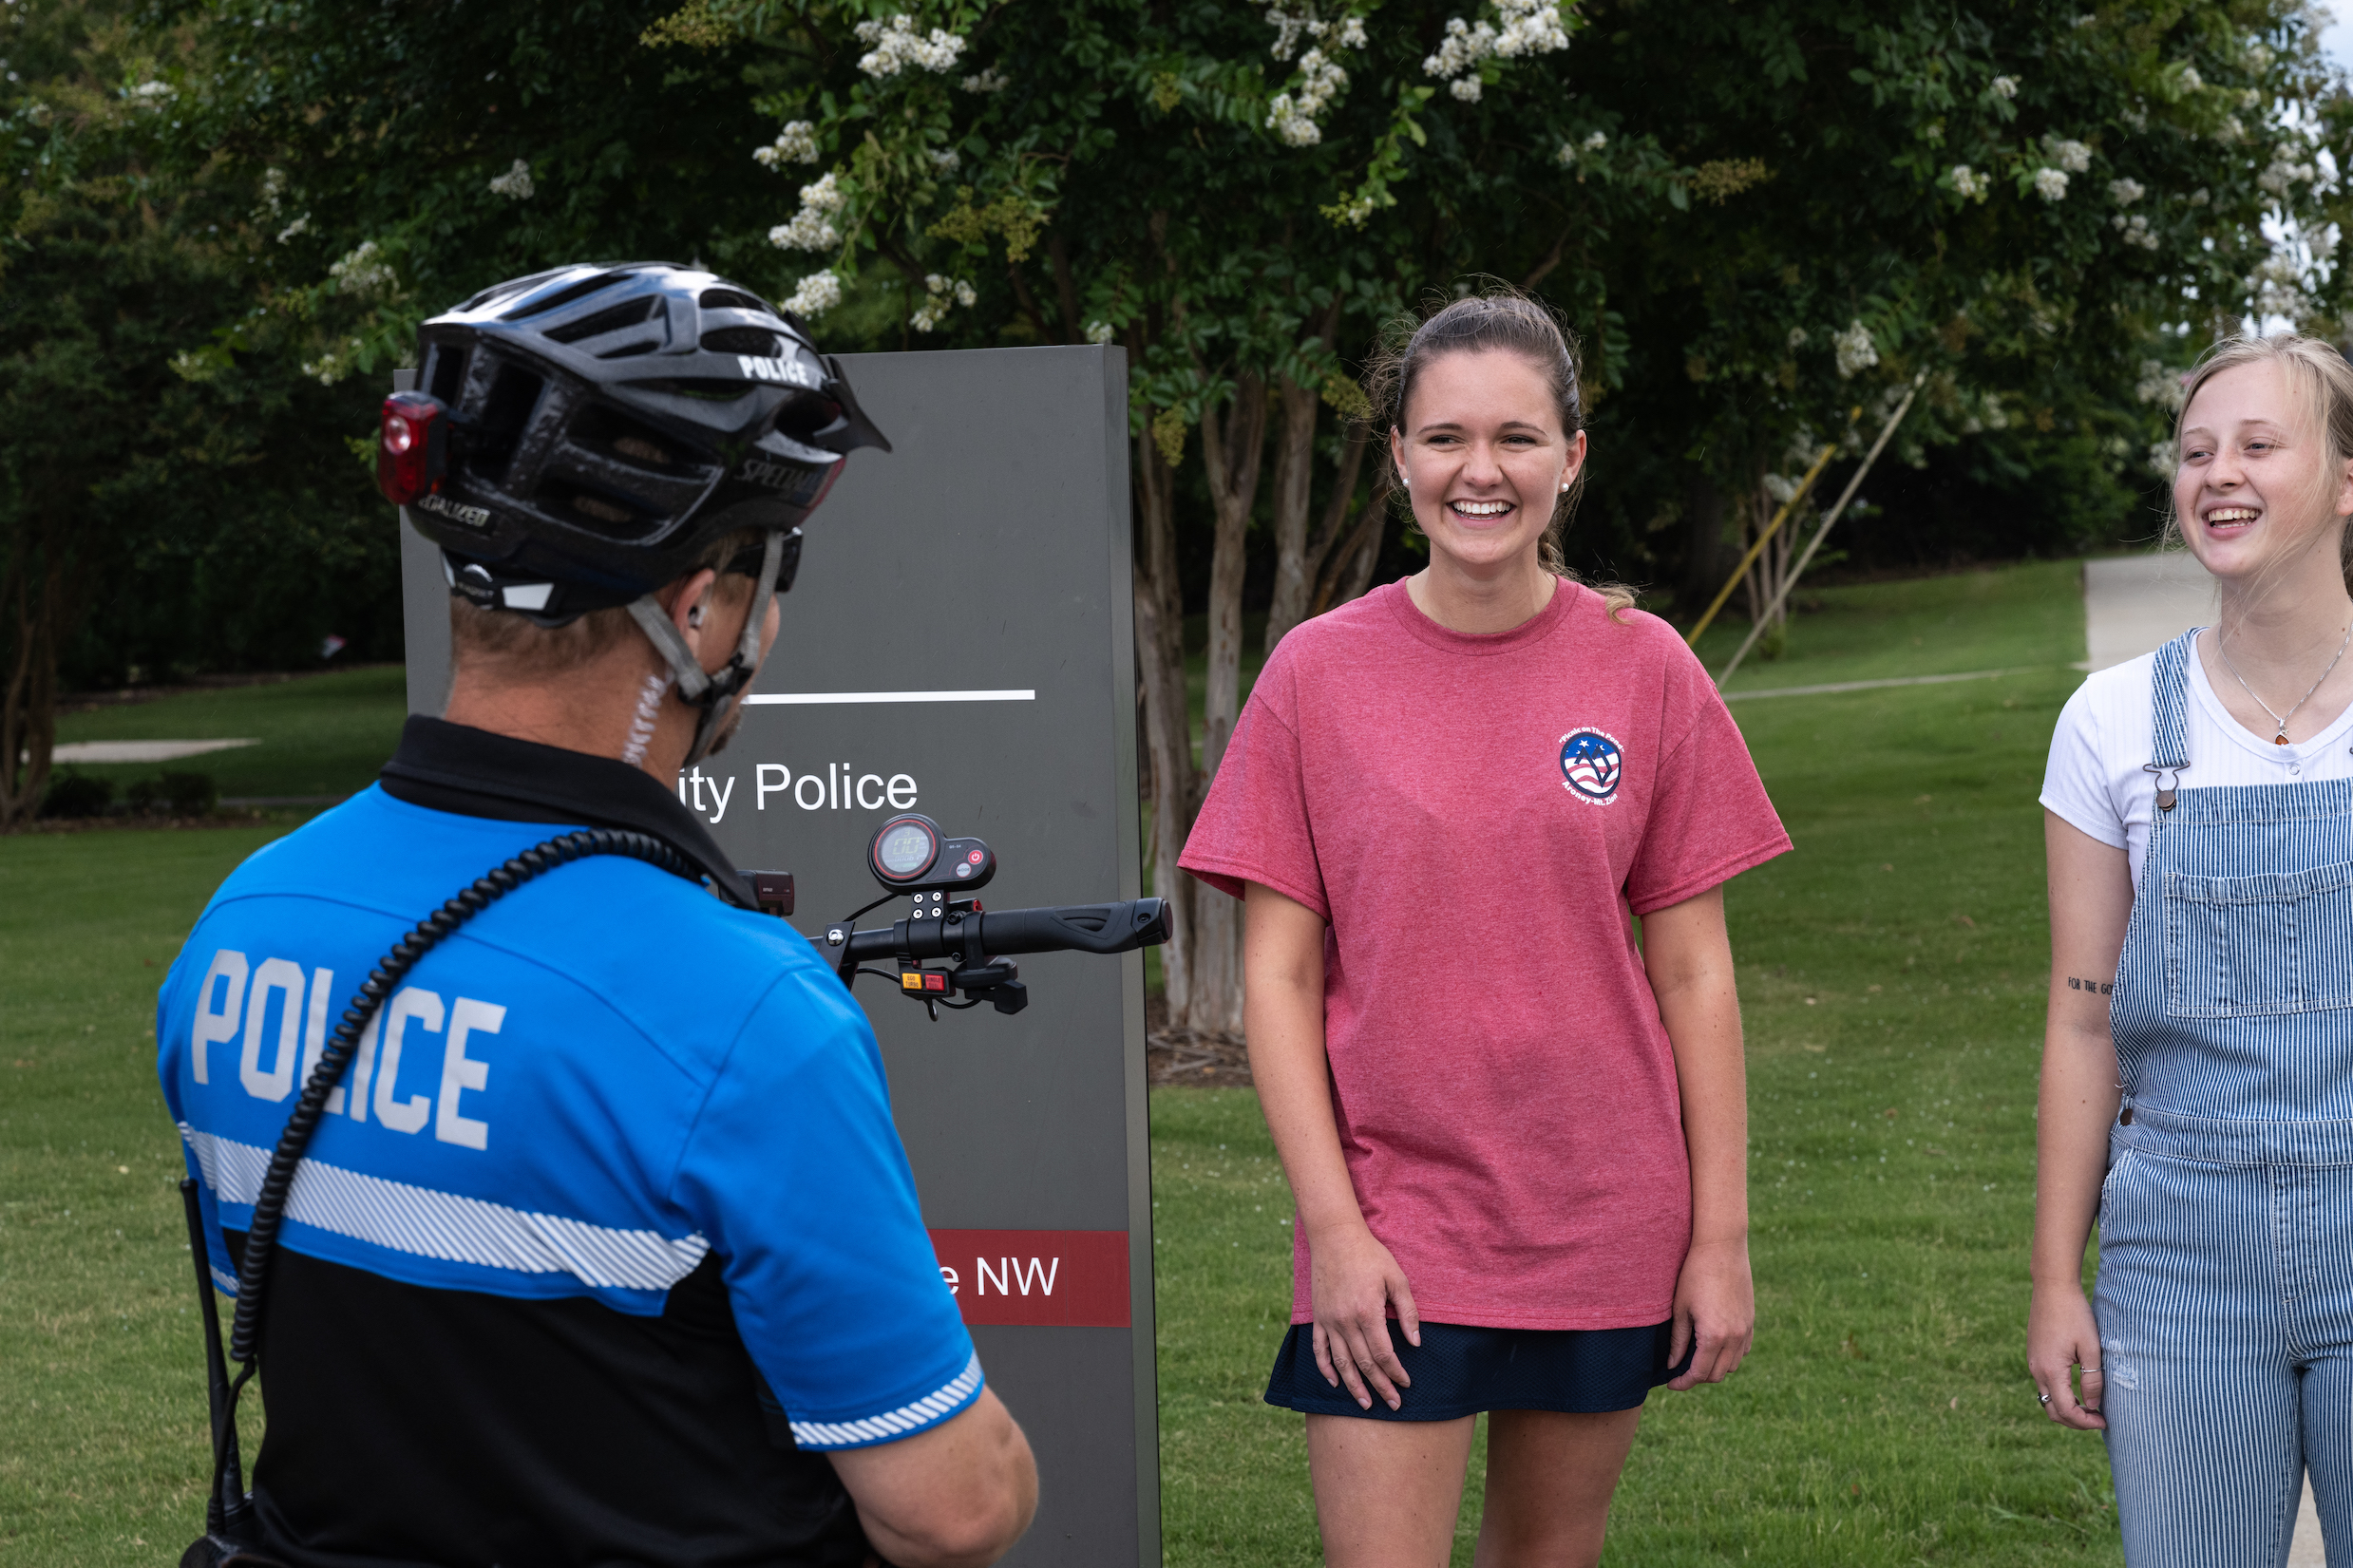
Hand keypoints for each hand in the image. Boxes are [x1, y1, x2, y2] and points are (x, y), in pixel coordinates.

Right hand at [1307, 1223, 1419, 1410]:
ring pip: (1341, 1362)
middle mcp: (1346, 1321)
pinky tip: (1335, 1382)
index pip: (1383, 1353)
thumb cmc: (1370, 1255)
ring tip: (1365, 1404)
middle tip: (1393, 1404)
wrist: (1335, 1237)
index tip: (1406, 1384)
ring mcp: (1329, 1321)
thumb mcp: (1396, 1278)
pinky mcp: (1318, 1317)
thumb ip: (1407, 1311)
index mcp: (1368, 1312)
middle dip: (1380, 1387)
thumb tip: (1415, 1342)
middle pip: (1364, 1363)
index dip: (1396, 1372)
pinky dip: (1326, 1368)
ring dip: (1354, 1386)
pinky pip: (1319, 1349)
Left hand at [1667, 1235, 1753, 1389]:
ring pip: (1732, 1365)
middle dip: (1697, 1377)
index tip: (1671, 1383)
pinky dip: (1729, 1355)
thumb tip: (1674, 1365)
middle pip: (1717, 1374)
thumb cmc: (1695, 1274)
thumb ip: (1678, 1341)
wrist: (1722, 1248)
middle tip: (1680, 1371)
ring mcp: (1746, 1329)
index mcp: (1714, 1336)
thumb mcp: (1680, 1308)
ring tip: (1695, 1357)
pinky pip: (1743, 1350)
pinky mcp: (1751, 1320)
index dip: (1684, 1382)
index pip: (1699, 1373)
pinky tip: (1714, 1346)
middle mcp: (1734, 1337)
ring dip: (1714, 1367)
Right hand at [2027, 1282, 2105, 1429]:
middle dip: (2074, 1421)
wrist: (2052, 1287)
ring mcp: (2033, 1362)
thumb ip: (2092, 1380)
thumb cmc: (2075, 1315)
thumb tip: (2093, 1406)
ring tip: (2089, 1406)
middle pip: (2052, 1410)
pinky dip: (2059, 1394)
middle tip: (2097, 1419)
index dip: (2086, 1422)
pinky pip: (2044, 1383)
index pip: (2066, 1410)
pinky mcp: (2034, 1355)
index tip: (2104, 1421)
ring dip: (2066, 1408)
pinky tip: (2076, 1388)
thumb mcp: (2091, 1348)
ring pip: (2046, 1397)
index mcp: (2051, 1370)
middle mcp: (2037, 1370)